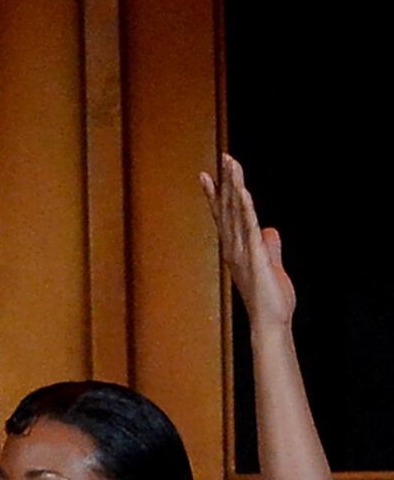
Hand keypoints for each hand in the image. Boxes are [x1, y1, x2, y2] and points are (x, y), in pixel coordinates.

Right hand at [207, 154, 296, 330]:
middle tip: (222, 158)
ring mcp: (243, 251)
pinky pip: (249, 227)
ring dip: (234, 187)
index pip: (225, 216)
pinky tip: (243, 192)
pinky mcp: (257, 256)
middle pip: (228, 208)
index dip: (216, 194)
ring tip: (230, 165)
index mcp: (237, 248)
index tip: (207, 174)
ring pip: (237, 212)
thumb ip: (269, 245)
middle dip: (225, 181)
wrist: (270, 321)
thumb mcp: (272, 265)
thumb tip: (269, 230)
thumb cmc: (270, 299)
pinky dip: (246, 208)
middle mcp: (235, 247)